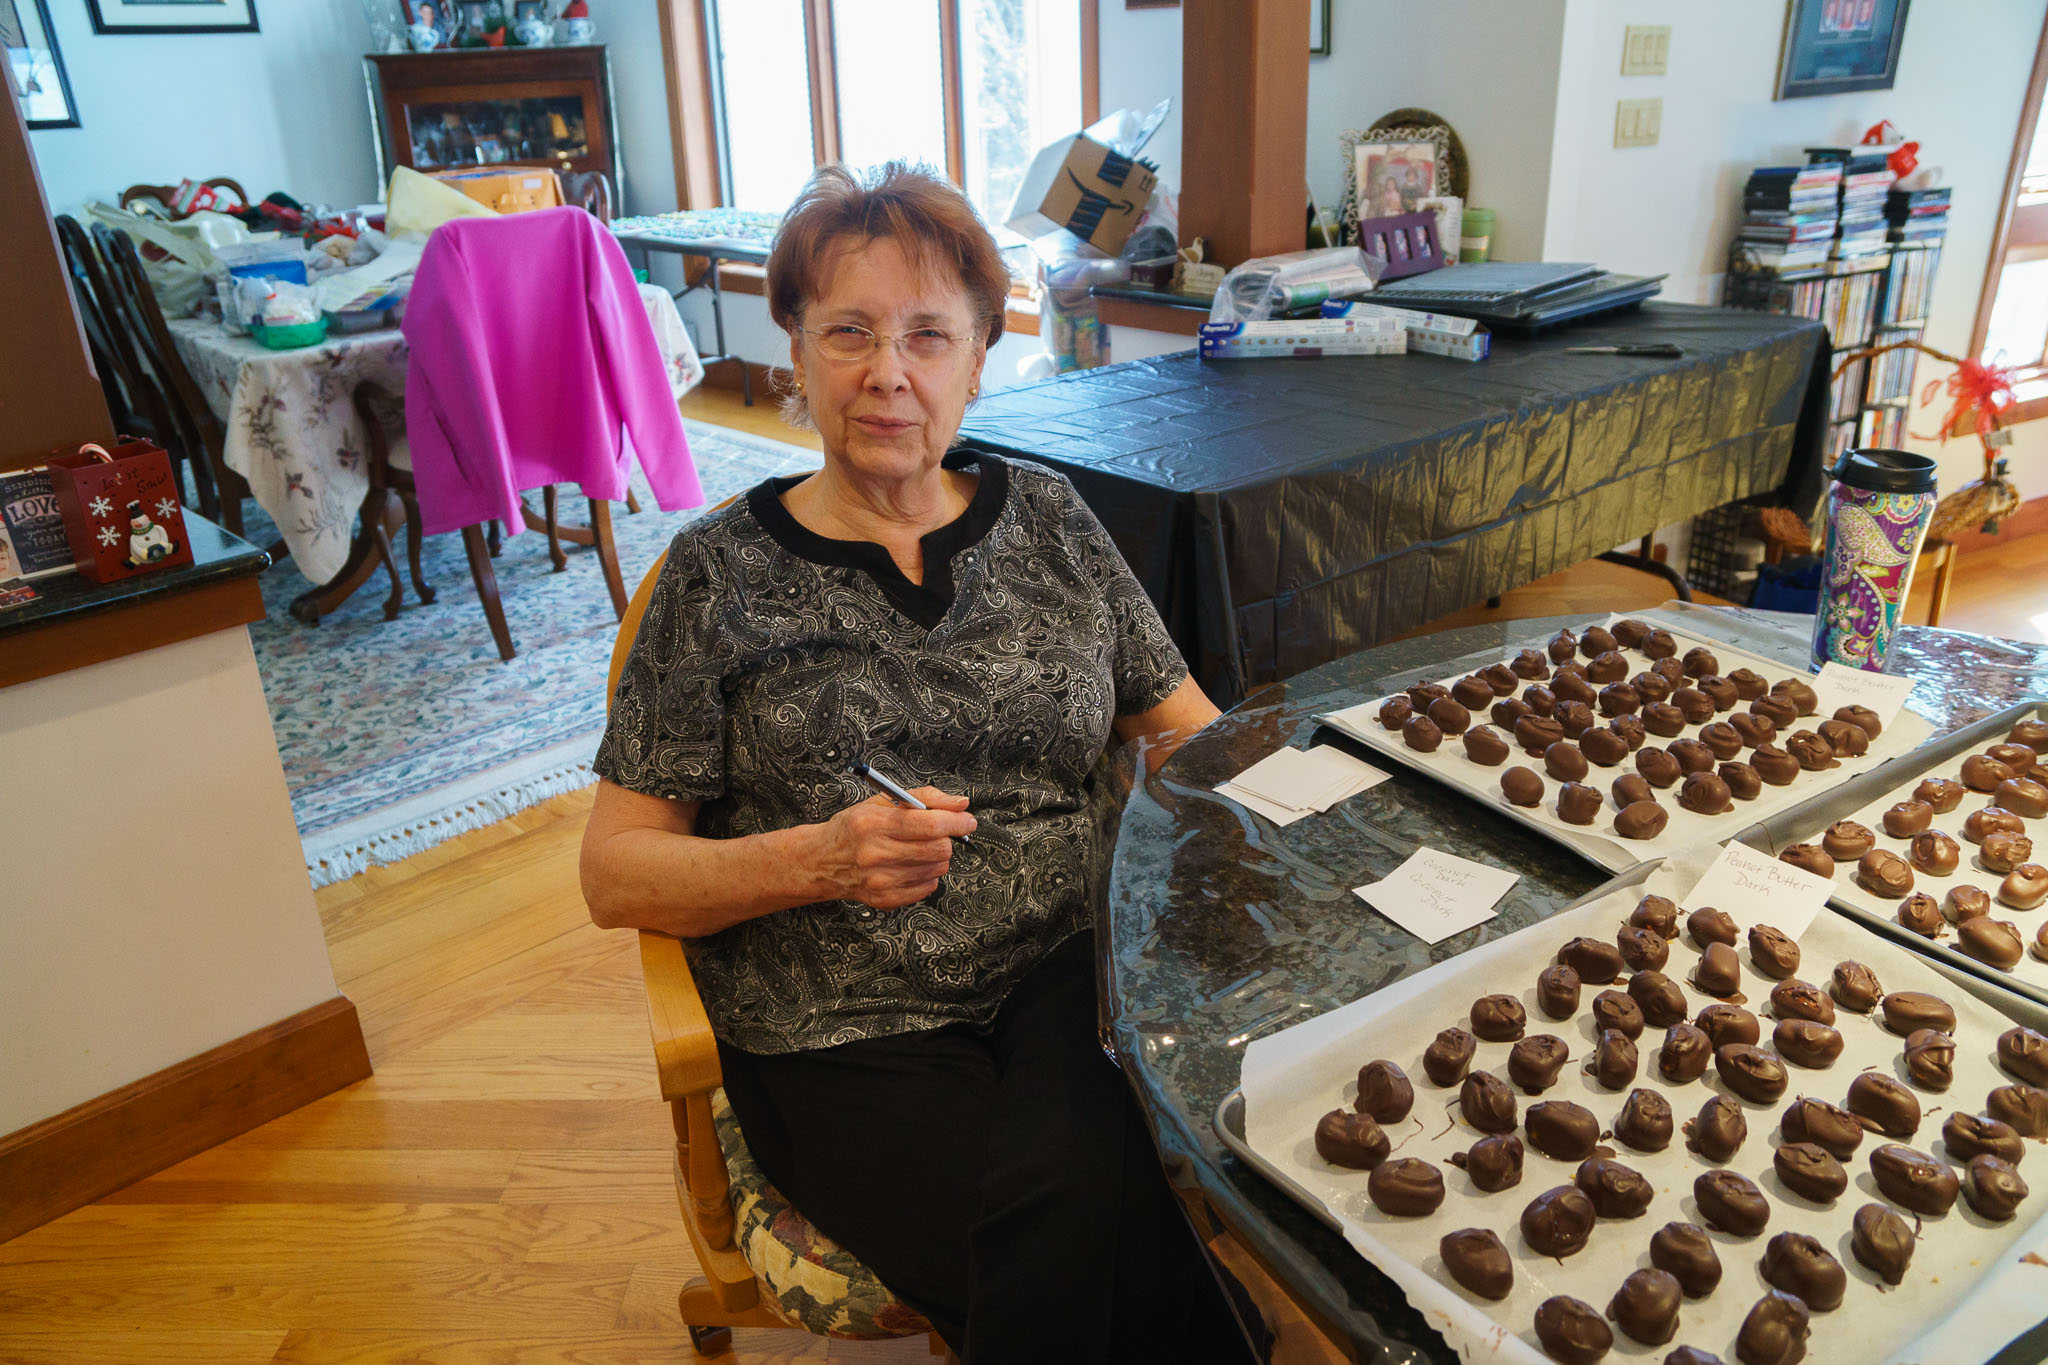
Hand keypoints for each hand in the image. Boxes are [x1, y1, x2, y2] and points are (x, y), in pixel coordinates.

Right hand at [817, 788, 975, 908]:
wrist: (822, 861)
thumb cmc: (853, 828)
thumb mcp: (882, 801)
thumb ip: (925, 797)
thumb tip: (960, 804)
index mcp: (874, 823)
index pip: (930, 825)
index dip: (957, 822)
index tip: (967, 820)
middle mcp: (876, 853)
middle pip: (939, 849)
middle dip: (947, 839)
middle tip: (939, 833)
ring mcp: (880, 880)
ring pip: (937, 868)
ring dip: (937, 856)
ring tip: (918, 848)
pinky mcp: (885, 899)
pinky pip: (928, 887)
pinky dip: (927, 874)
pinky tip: (910, 865)